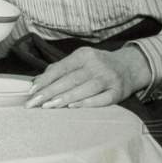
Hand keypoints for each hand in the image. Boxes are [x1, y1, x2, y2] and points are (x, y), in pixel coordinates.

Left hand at [24, 46, 151, 108]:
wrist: (129, 66)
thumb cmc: (97, 65)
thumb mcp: (80, 60)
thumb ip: (60, 69)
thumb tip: (37, 82)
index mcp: (83, 55)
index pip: (60, 68)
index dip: (45, 80)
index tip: (31, 92)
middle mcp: (96, 65)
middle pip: (69, 80)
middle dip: (49, 92)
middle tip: (33, 104)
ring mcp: (108, 78)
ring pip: (83, 89)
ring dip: (64, 99)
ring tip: (48, 106)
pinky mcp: (118, 92)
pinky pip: (101, 99)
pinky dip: (87, 103)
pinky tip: (73, 107)